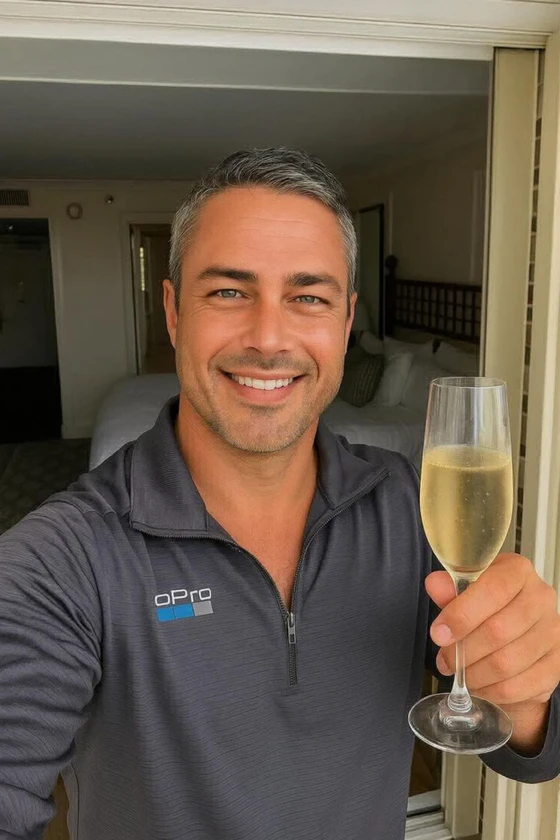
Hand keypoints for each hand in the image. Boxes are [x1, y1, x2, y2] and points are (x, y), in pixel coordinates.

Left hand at [427, 553, 559, 752]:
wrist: (519, 628)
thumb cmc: (489, 605)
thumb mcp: (466, 589)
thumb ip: (449, 588)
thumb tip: (435, 584)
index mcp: (517, 572)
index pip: (493, 590)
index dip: (462, 615)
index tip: (439, 634)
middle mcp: (540, 598)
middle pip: (498, 631)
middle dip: (463, 651)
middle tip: (445, 659)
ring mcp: (552, 633)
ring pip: (506, 663)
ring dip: (474, 674)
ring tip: (460, 672)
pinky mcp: (556, 665)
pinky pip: (517, 686)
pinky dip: (491, 691)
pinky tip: (480, 684)